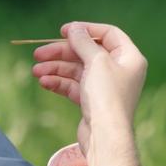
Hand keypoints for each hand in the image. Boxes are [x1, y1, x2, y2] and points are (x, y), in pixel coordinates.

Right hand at [31, 23, 146, 128]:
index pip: (108, 34)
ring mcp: (105, 87)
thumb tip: (74, 28)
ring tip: (36, 71)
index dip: (85, 30)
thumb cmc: (107, 96)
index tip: (63, 31)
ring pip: (77, 70)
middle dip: (62, 53)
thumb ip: (83, 42)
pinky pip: (74, 86)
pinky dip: (59, 83)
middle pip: (87, 53)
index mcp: (129, 57)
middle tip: (38, 53)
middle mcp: (120, 71)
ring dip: (56, 68)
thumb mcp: (96, 61)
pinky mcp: (93, 101)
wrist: (105, 136)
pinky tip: (44, 82)